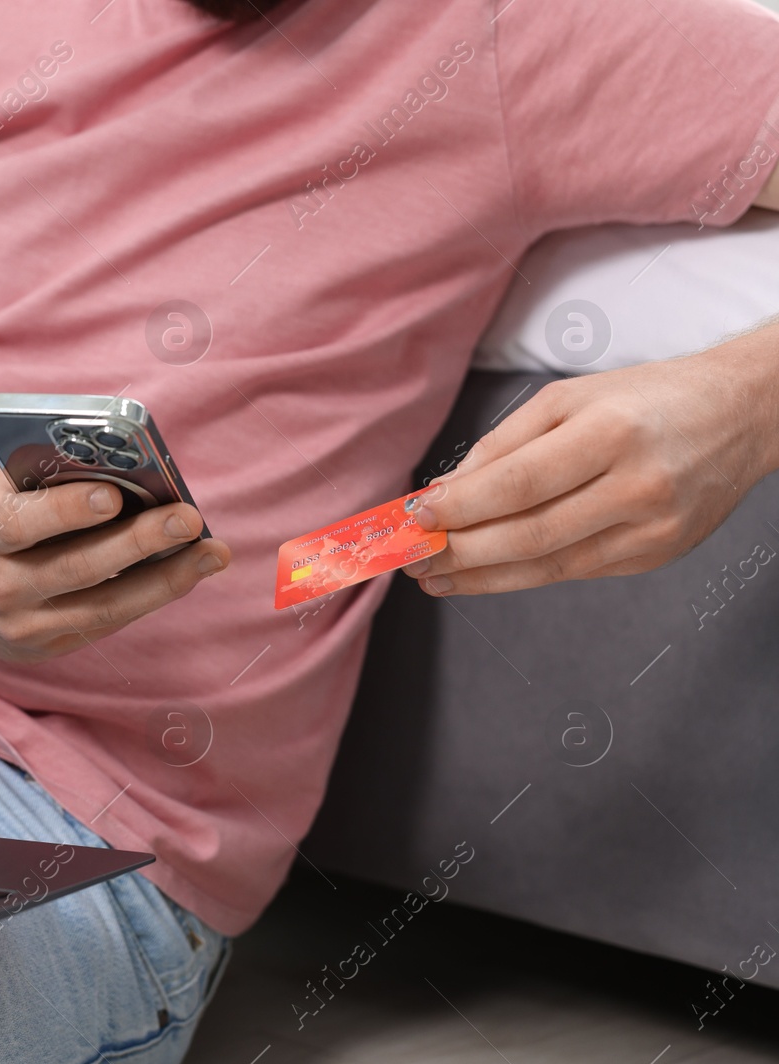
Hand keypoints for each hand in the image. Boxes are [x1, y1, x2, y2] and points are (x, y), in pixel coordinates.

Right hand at [0, 465, 229, 661]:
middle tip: (188, 518)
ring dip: (164, 580)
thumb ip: (45, 466)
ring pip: (103, 607)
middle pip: (75, 569)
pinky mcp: (46, 648)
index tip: (113, 493)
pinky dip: (151, 596)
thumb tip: (120, 454)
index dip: (66, 511)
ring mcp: (23, 626)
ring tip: (211, 553)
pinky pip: (107, 623)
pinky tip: (188, 572)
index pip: (20, 524)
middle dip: (137, 543)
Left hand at [403, 343, 778, 595]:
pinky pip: (575, 571)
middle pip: (528, 534)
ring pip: (548, 565)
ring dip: (481, 577)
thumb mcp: (568, 399)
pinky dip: (522, 575)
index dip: (460, 507)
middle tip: (410, 558)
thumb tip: (443, 491)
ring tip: (434, 577)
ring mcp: (651, 529)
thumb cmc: (645, 399)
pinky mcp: (656, 555)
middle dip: (459, 551)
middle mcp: (636, 486)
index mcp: (610, 432)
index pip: (518, 483)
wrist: (741, 415)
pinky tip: (484, 574)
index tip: (414, 516)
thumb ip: (501, 445)